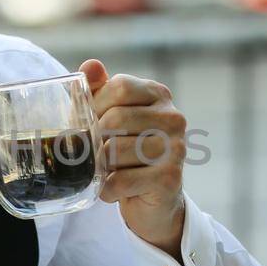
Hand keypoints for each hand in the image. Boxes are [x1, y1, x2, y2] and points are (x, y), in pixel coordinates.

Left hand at [80, 59, 186, 257]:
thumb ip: (99, 89)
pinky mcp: (170, 179)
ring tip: (105, 171)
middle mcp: (173, 118)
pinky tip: (110, 189)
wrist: (152, 199)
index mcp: (158, 94)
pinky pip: (121, 181)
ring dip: (100, 166)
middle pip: (115, 119)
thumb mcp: (110, 114)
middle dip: (94, 139)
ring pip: (115, 151)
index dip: (95, 104)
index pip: (120, 86)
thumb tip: (91, 66)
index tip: (90, 122)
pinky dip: (106, 189)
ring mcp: (176, 149)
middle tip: (93, 152)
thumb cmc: (125, 149)